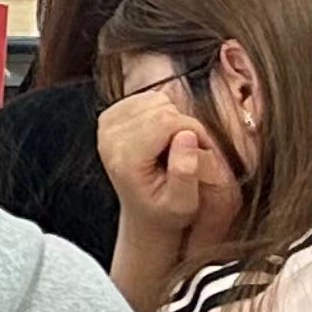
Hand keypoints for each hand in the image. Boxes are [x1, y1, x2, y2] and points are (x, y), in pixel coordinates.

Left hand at [97, 83, 239, 255]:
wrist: (143, 212)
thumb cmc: (165, 211)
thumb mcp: (183, 203)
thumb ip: (186, 171)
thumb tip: (187, 136)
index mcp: (124, 158)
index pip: (166, 121)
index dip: (194, 130)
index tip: (204, 150)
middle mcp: (109, 137)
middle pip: (161, 108)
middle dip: (185, 125)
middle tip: (189, 151)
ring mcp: (107, 124)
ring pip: (156, 100)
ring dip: (174, 118)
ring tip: (175, 146)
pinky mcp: (111, 115)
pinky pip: (148, 98)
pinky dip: (162, 113)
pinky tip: (163, 137)